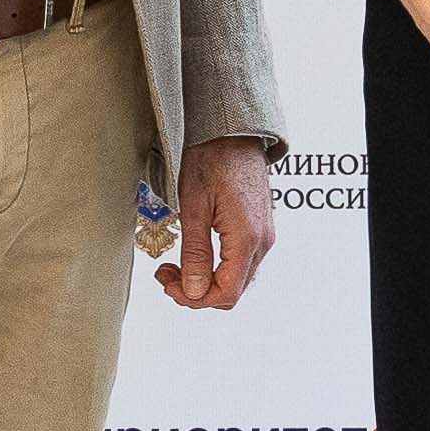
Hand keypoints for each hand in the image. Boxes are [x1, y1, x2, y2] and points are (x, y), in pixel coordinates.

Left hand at [154, 134, 276, 310]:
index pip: (225, 293)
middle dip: (196, 291)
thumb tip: (194, 292)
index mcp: (247, 238)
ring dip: (205, 279)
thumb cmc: (211, 160)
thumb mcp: (193, 207)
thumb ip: (195, 254)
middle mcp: (262, 241)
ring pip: (236, 278)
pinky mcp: (259, 228)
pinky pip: (240, 262)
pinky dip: (217, 267)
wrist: (233, 132)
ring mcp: (264, 235)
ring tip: (175, 264)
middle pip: (232, 290)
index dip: (194, 298)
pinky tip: (195, 253)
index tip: (167, 284)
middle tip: (165, 273)